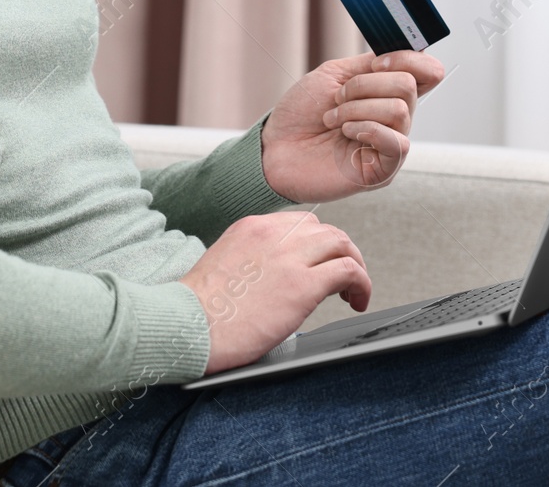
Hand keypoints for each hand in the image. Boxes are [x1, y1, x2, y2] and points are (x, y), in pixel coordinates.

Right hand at [178, 212, 370, 373]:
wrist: (186, 325)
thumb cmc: (196, 311)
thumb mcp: (224, 267)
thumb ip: (252, 262)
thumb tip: (274, 280)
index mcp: (250, 228)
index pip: (300, 224)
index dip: (317, 246)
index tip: (319, 266)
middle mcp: (272, 234)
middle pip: (325, 230)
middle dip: (339, 253)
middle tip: (343, 280)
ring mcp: (290, 257)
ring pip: (343, 245)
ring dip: (355, 267)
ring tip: (353, 292)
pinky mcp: (303, 285)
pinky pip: (350, 272)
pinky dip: (362, 285)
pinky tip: (356, 301)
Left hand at [261, 50, 443, 202]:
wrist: (274, 146)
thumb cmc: (301, 112)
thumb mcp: (335, 75)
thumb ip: (371, 64)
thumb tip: (406, 52)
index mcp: (387, 93)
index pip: (429, 72)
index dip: (410, 59)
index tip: (376, 63)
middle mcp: (395, 118)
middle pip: (409, 85)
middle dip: (366, 85)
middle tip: (337, 98)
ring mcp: (391, 144)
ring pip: (400, 110)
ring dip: (357, 108)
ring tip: (333, 119)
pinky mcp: (384, 170)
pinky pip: (398, 143)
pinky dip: (368, 129)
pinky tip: (345, 133)